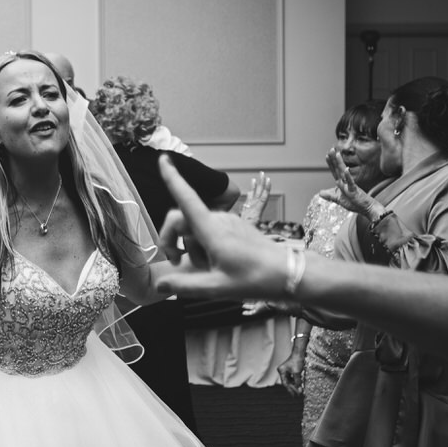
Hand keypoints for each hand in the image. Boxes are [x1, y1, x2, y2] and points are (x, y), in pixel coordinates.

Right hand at [156, 154, 288, 299]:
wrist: (288, 273)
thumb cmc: (256, 279)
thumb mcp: (217, 288)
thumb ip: (185, 286)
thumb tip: (159, 285)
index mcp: (212, 230)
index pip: (186, 198)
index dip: (172, 178)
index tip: (163, 159)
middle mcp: (218, 220)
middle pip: (181, 219)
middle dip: (172, 238)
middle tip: (176, 262)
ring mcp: (227, 221)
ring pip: (195, 226)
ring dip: (191, 246)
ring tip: (206, 268)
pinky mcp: (234, 225)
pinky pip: (209, 229)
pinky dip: (204, 244)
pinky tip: (215, 262)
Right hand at [276, 351, 304, 396]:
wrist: (299, 353)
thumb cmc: (297, 361)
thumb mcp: (297, 372)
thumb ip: (297, 381)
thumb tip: (299, 390)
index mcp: (281, 371)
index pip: (285, 383)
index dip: (290, 390)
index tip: (294, 395)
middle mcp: (282, 371)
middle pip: (287, 382)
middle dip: (293, 388)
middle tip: (298, 394)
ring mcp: (286, 371)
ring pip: (290, 380)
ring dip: (295, 385)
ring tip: (300, 391)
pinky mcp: (289, 370)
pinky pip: (292, 378)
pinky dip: (296, 381)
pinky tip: (299, 385)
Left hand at [319, 149, 375, 215]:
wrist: (366, 208)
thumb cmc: (354, 203)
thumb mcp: (339, 199)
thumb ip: (330, 195)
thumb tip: (320, 193)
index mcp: (341, 183)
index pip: (335, 171)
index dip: (331, 164)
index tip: (327, 155)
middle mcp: (345, 182)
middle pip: (338, 169)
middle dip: (334, 160)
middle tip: (331, 149)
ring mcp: (349, 185)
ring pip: (343, 173)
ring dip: (340, 163)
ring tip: (337, 154)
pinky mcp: (354, 190)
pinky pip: (351, 182)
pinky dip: (348, 176)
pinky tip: (346, 169)